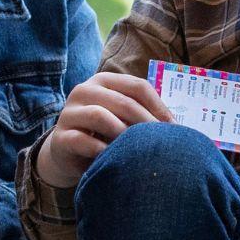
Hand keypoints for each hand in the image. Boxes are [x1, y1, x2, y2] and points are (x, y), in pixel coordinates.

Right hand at [35, 72, 173, 188]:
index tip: (173, 128)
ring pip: (100, 116)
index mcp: (104, 81)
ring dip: (123, 133)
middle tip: (160, 142)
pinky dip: (102, 150)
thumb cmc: (103, 132)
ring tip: (137, 150)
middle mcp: (85, 90)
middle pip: (123, 101)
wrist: (67, 152)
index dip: (158, 107)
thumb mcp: (122, 117)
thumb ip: (143, 114)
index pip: (137, 86)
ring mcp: (70, 112)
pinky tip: (114, 159)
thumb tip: (179, 127)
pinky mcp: (60, 136)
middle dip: (146, 122)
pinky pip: (83, 140)